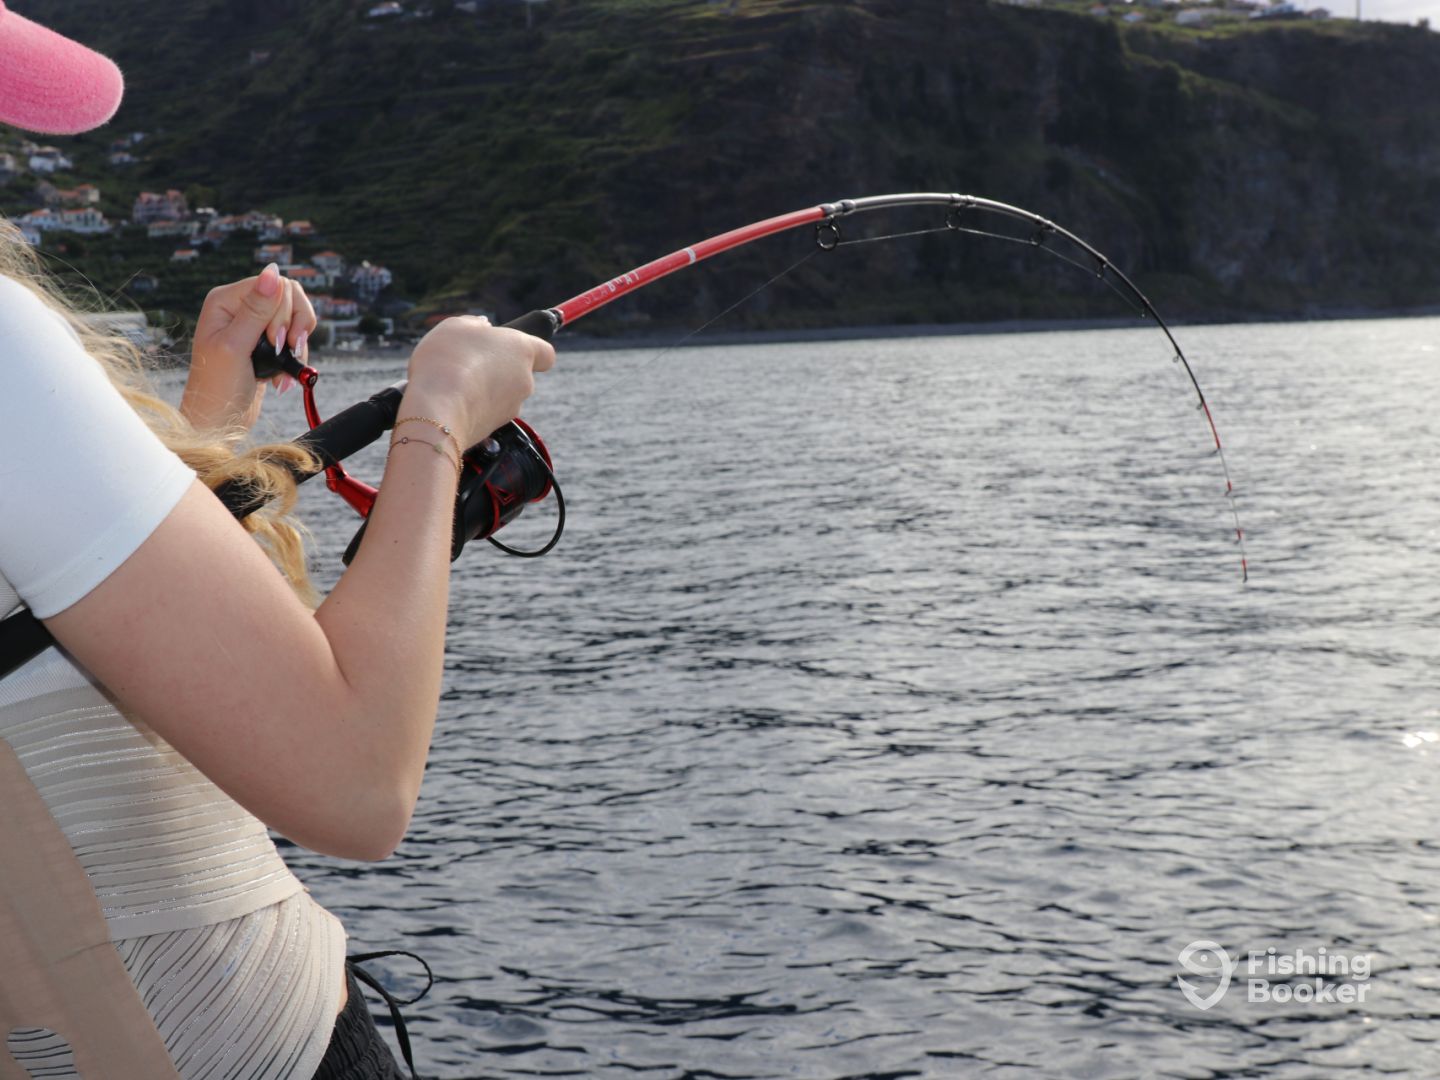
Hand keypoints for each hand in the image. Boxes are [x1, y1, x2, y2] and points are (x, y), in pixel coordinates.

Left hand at [182, 264, 318, 429]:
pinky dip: (296, 357)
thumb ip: (256, 309)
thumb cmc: (217, 387)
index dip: (283, 312)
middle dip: (294, 327)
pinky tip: (282, 376)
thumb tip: (272, 271)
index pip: (272, 284)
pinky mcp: (266, 344)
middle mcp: (239, 307)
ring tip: (284, 367)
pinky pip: (295, 337)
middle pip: (289, 296)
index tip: (277, 342)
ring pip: (296, 316)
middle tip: (283, 352)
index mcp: (225, 300)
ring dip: (297, 344)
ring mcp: (254, 325)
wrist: (219, 422)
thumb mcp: (236, 346)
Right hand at [401, 316, 555, 446]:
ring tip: (453, 382)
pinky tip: (450, 401)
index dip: (533, 352)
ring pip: (501, 395)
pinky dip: (473, 407)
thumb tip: (482, 327)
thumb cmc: (448, 359)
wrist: (437, 408)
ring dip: (483, 389)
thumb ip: (474, 324)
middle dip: (497, 369)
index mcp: (522, 350)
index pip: (546, 354)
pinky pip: (486, 413)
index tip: (515, 350)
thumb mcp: (456, 326)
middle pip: (518, 374)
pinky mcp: (496, 429)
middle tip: (468, 362)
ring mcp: (512, 408)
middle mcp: (525, 381)